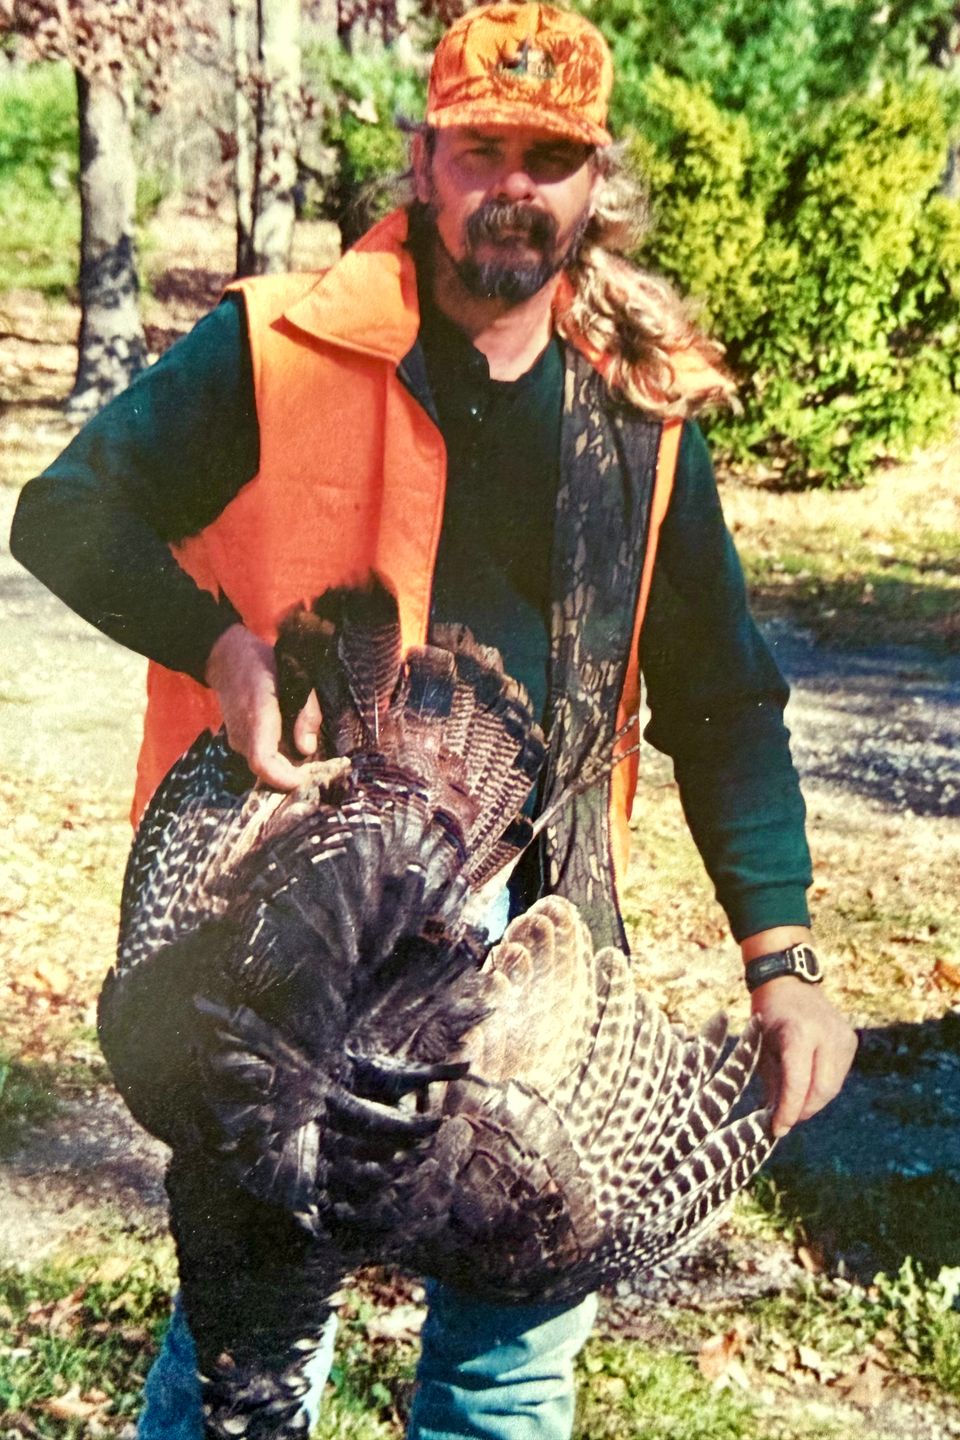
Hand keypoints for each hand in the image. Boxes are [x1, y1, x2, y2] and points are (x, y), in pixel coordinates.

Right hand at [204, 624, 321, 788]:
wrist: (227, 657)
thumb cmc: (266, 664)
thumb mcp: (298, 679)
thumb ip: (306, 714)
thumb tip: (307, 749)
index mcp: (258, 716)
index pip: (262, 761)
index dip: (282, 778)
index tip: (303, 779)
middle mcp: (242, 733)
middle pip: (266, 770)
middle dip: (290, 775)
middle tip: (315, 770)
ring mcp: (236, 738)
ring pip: (262, 766)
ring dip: (284, 767)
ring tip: (306, 758)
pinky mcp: (237, 739)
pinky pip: (259, 756)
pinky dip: (276, 758)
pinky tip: (292, 748)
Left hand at [750, 977, 857, 1136]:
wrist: (787, 982)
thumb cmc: (767, 1016)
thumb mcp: (760, 1047)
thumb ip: (772, 1083)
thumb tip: (779, 1119)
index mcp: (798, 1032)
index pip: (798, 1083)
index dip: (788, 1111)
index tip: (777, 1129)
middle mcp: (825, 1033)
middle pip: (821, 1089)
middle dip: (803, 1110)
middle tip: (787, 1121)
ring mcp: (842, 1036)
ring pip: (833, 1085)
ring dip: (814, 1101)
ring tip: (795, 1105)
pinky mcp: (850, 1039)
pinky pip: (839, 1074)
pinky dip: (823, 1085)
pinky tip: (808, 1086)